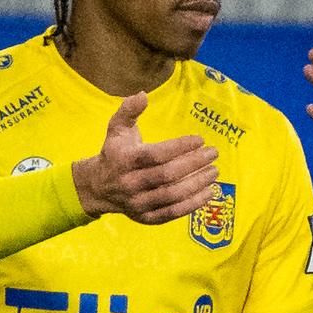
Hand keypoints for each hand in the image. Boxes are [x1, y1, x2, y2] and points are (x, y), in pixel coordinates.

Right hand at [70, 92, 221, 223]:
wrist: (98, 187)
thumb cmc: (115, 152)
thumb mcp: (117, 129)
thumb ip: (128, 110)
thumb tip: (143, 94)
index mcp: (124, 160)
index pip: (156, 154)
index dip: (180, 147)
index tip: (200, 139)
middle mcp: (130, 183)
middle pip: (167, 175)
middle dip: (194, 163)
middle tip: (213, 153)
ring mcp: (138, 203)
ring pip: (173, 195)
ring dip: (197, 184)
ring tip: (214, 172)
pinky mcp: (146, 218)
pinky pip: (173, 212)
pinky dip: (193, 204)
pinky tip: (209, 192)